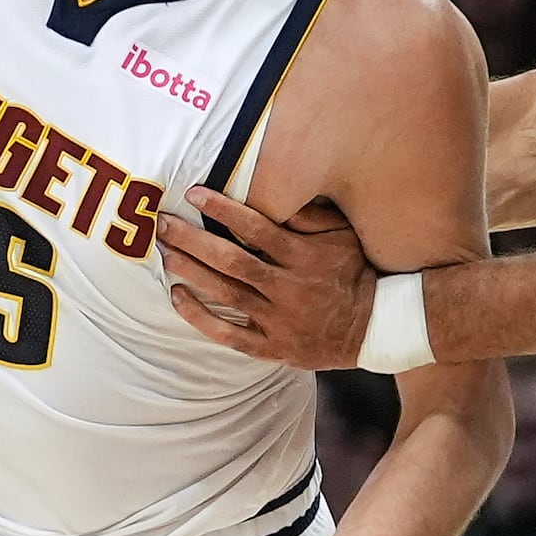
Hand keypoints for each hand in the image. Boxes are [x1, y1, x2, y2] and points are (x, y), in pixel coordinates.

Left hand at [157, 189, 376, 371]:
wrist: (373, 328)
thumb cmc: (353, 272)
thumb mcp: (342, 236)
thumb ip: (308, 215)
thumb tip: (275, 188)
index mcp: (303, 257)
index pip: (256, 229)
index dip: (223, 210)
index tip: (194, 194)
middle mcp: (287, 289)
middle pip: (231, 261)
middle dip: (192, 240)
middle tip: (162, 223)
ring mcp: (277, 321)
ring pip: (225, 294)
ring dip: (190, 271)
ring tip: (164, 252)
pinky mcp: (270, 346)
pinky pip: (228, 334)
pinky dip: (199, 317)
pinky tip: (177, 296)